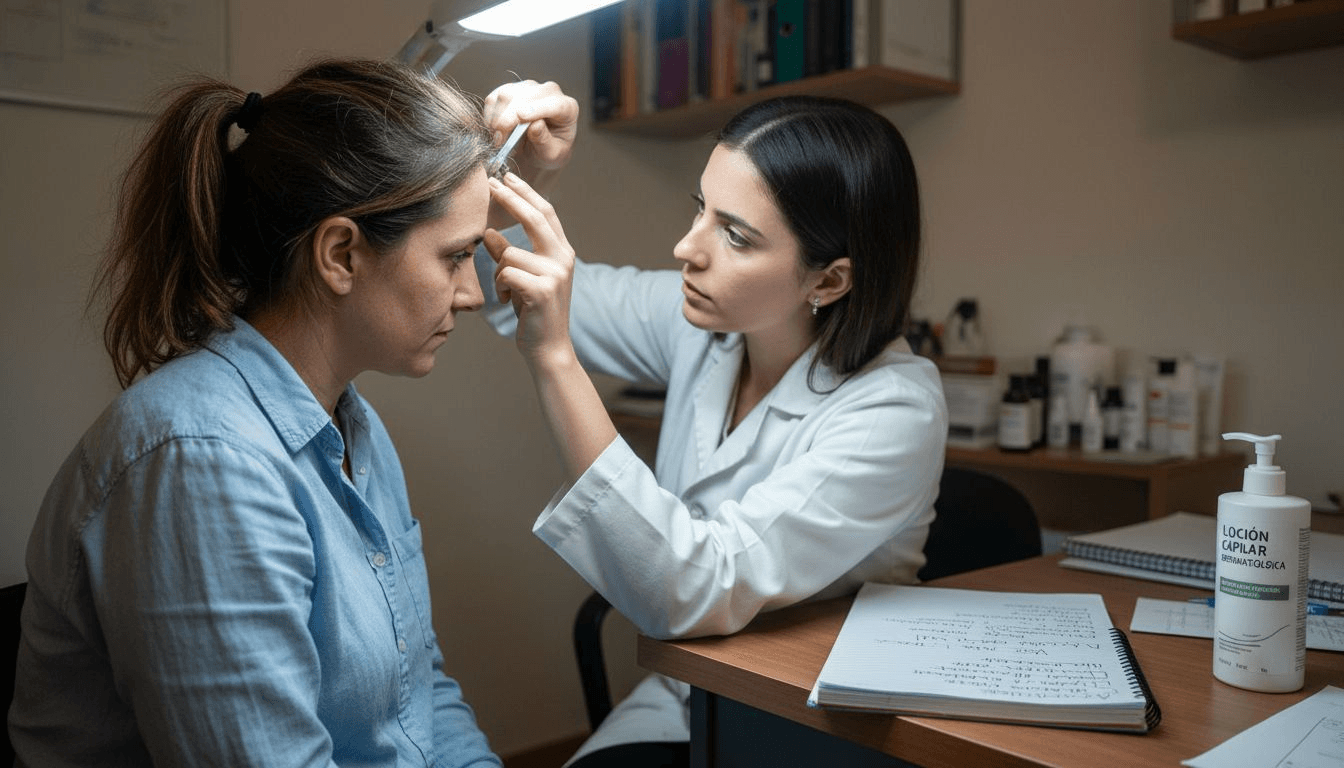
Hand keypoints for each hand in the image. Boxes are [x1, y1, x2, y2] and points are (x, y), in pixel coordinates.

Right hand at [482, 80, 578, 178]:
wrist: (537, 149)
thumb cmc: (548, 151)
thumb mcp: (551, 154)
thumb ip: (545, 141)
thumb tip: (535, 125)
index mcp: (567, 108)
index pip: (555, 104)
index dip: (537, 109)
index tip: (520, 117)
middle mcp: (549, 92)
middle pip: (526, 97)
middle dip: (509, 118)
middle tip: (499, 141)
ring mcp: (529, 88)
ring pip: (507, 95)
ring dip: (497, 118)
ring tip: (499, 140)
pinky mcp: (510, 90)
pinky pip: (494, 98)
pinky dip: (489, 115)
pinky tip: (494, 130)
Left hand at [483, 173, 575, 368]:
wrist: (548, 349)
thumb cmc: (534, 314)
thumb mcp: (521, 279)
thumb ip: (509, 254)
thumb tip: (490, 233)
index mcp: (562, 253)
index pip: (545, 213)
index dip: (525, 193)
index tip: (506, 177)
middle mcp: (563, 259)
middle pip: (534, 217)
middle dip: (510, 198)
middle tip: (489, 183)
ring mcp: (555, 274)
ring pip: (509, 253)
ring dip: (499, 272)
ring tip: (506, 292)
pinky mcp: (541, 290)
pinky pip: (506, 273)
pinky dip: (500, 287)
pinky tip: (508, 302)